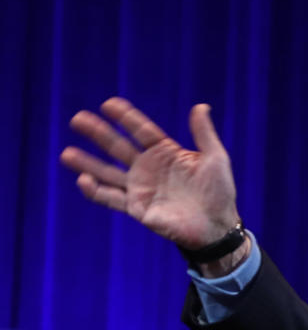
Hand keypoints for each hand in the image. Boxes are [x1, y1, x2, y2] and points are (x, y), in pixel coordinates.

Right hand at [61, 97, 240, 248]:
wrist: (218, 225)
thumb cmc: (220, 192)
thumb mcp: (216, 158)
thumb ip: (204, 133)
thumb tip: (200, 106)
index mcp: (166, 153)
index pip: (141, 131)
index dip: (126, 118)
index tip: (109, 104)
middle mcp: (149, 168)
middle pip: (118, 147)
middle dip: (99, 133)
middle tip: (77, 119)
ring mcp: (141, 188)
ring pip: (108, 172)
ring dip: (87, 164)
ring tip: (66, 153)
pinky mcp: (138, 208)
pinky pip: (112, 198)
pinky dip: (96, 191)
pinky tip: (83, 180)